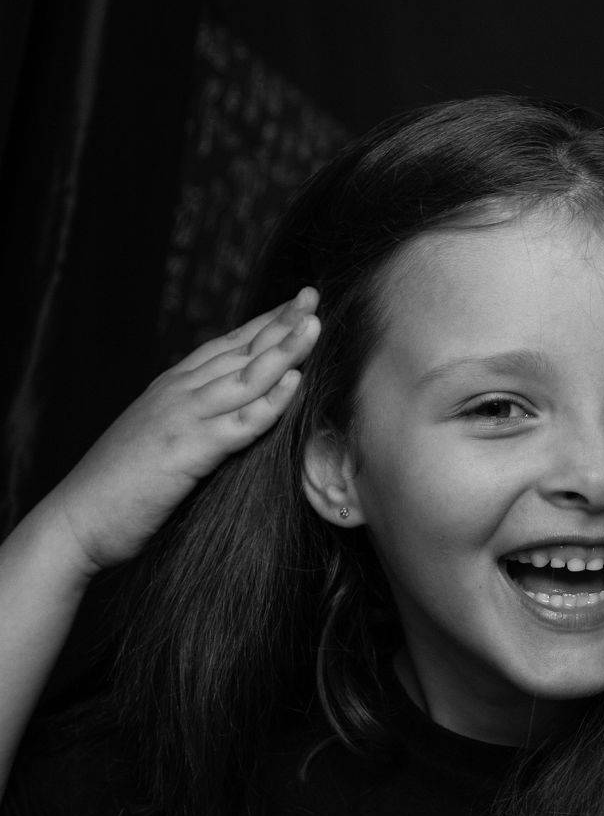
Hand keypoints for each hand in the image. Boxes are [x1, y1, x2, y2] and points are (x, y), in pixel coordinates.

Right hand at [40, 288, 321, 579]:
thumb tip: (226, 413)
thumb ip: (190, 418)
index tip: (296, 305)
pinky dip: (268, 402)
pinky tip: (295, 383)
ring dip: (283, 350)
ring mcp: (183, 419)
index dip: (264, 323)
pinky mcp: (187, 452)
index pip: (227, 345)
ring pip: (245, 378)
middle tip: (313, 297)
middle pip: (240, 351)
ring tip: (315, 326)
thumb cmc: (118, 488)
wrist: (76, 518)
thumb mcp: (157, 438)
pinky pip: (238, 424)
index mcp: (171, 387)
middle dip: (281, 323)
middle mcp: (178, 393)